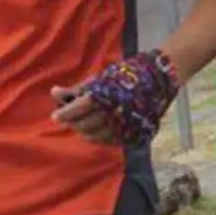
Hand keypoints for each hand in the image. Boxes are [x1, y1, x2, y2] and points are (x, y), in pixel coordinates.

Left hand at [51, 51, 179, 146]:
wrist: (160, 79)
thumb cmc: (128, 74)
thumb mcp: (100, 78)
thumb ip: (78, 89)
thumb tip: (55, 93)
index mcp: (104, 97)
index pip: (77, 110)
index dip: (64, 114)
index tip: (56, 115)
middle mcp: (112, 113)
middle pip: (84, 125)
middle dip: (73, 123)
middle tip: (69, 118)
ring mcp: (124, 125)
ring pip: (96, 136)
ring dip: (85, 131)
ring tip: (83, 124)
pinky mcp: (133, 132)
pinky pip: (111, 140)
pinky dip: (101, 137)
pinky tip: (98, 130)